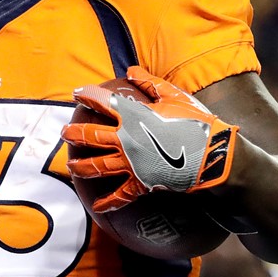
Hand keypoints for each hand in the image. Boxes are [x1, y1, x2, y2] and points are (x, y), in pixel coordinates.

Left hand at [62, 66, 238, 211]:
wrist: (213, 156)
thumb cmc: (196, 122)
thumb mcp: (174, 96)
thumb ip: (150, 83)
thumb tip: (131, 71)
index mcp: (133, 116)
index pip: (102, 102)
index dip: (87, 96)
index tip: (77, 94)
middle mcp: (126, 139)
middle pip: (91, 136)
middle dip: (74, 133)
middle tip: (64, 133)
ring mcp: (131, 163)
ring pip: (98, 165)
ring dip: (81, 165)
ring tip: (71, 165)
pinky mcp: (141, 183)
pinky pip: (120, 195)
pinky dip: (108, 201)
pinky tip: (97, 205)